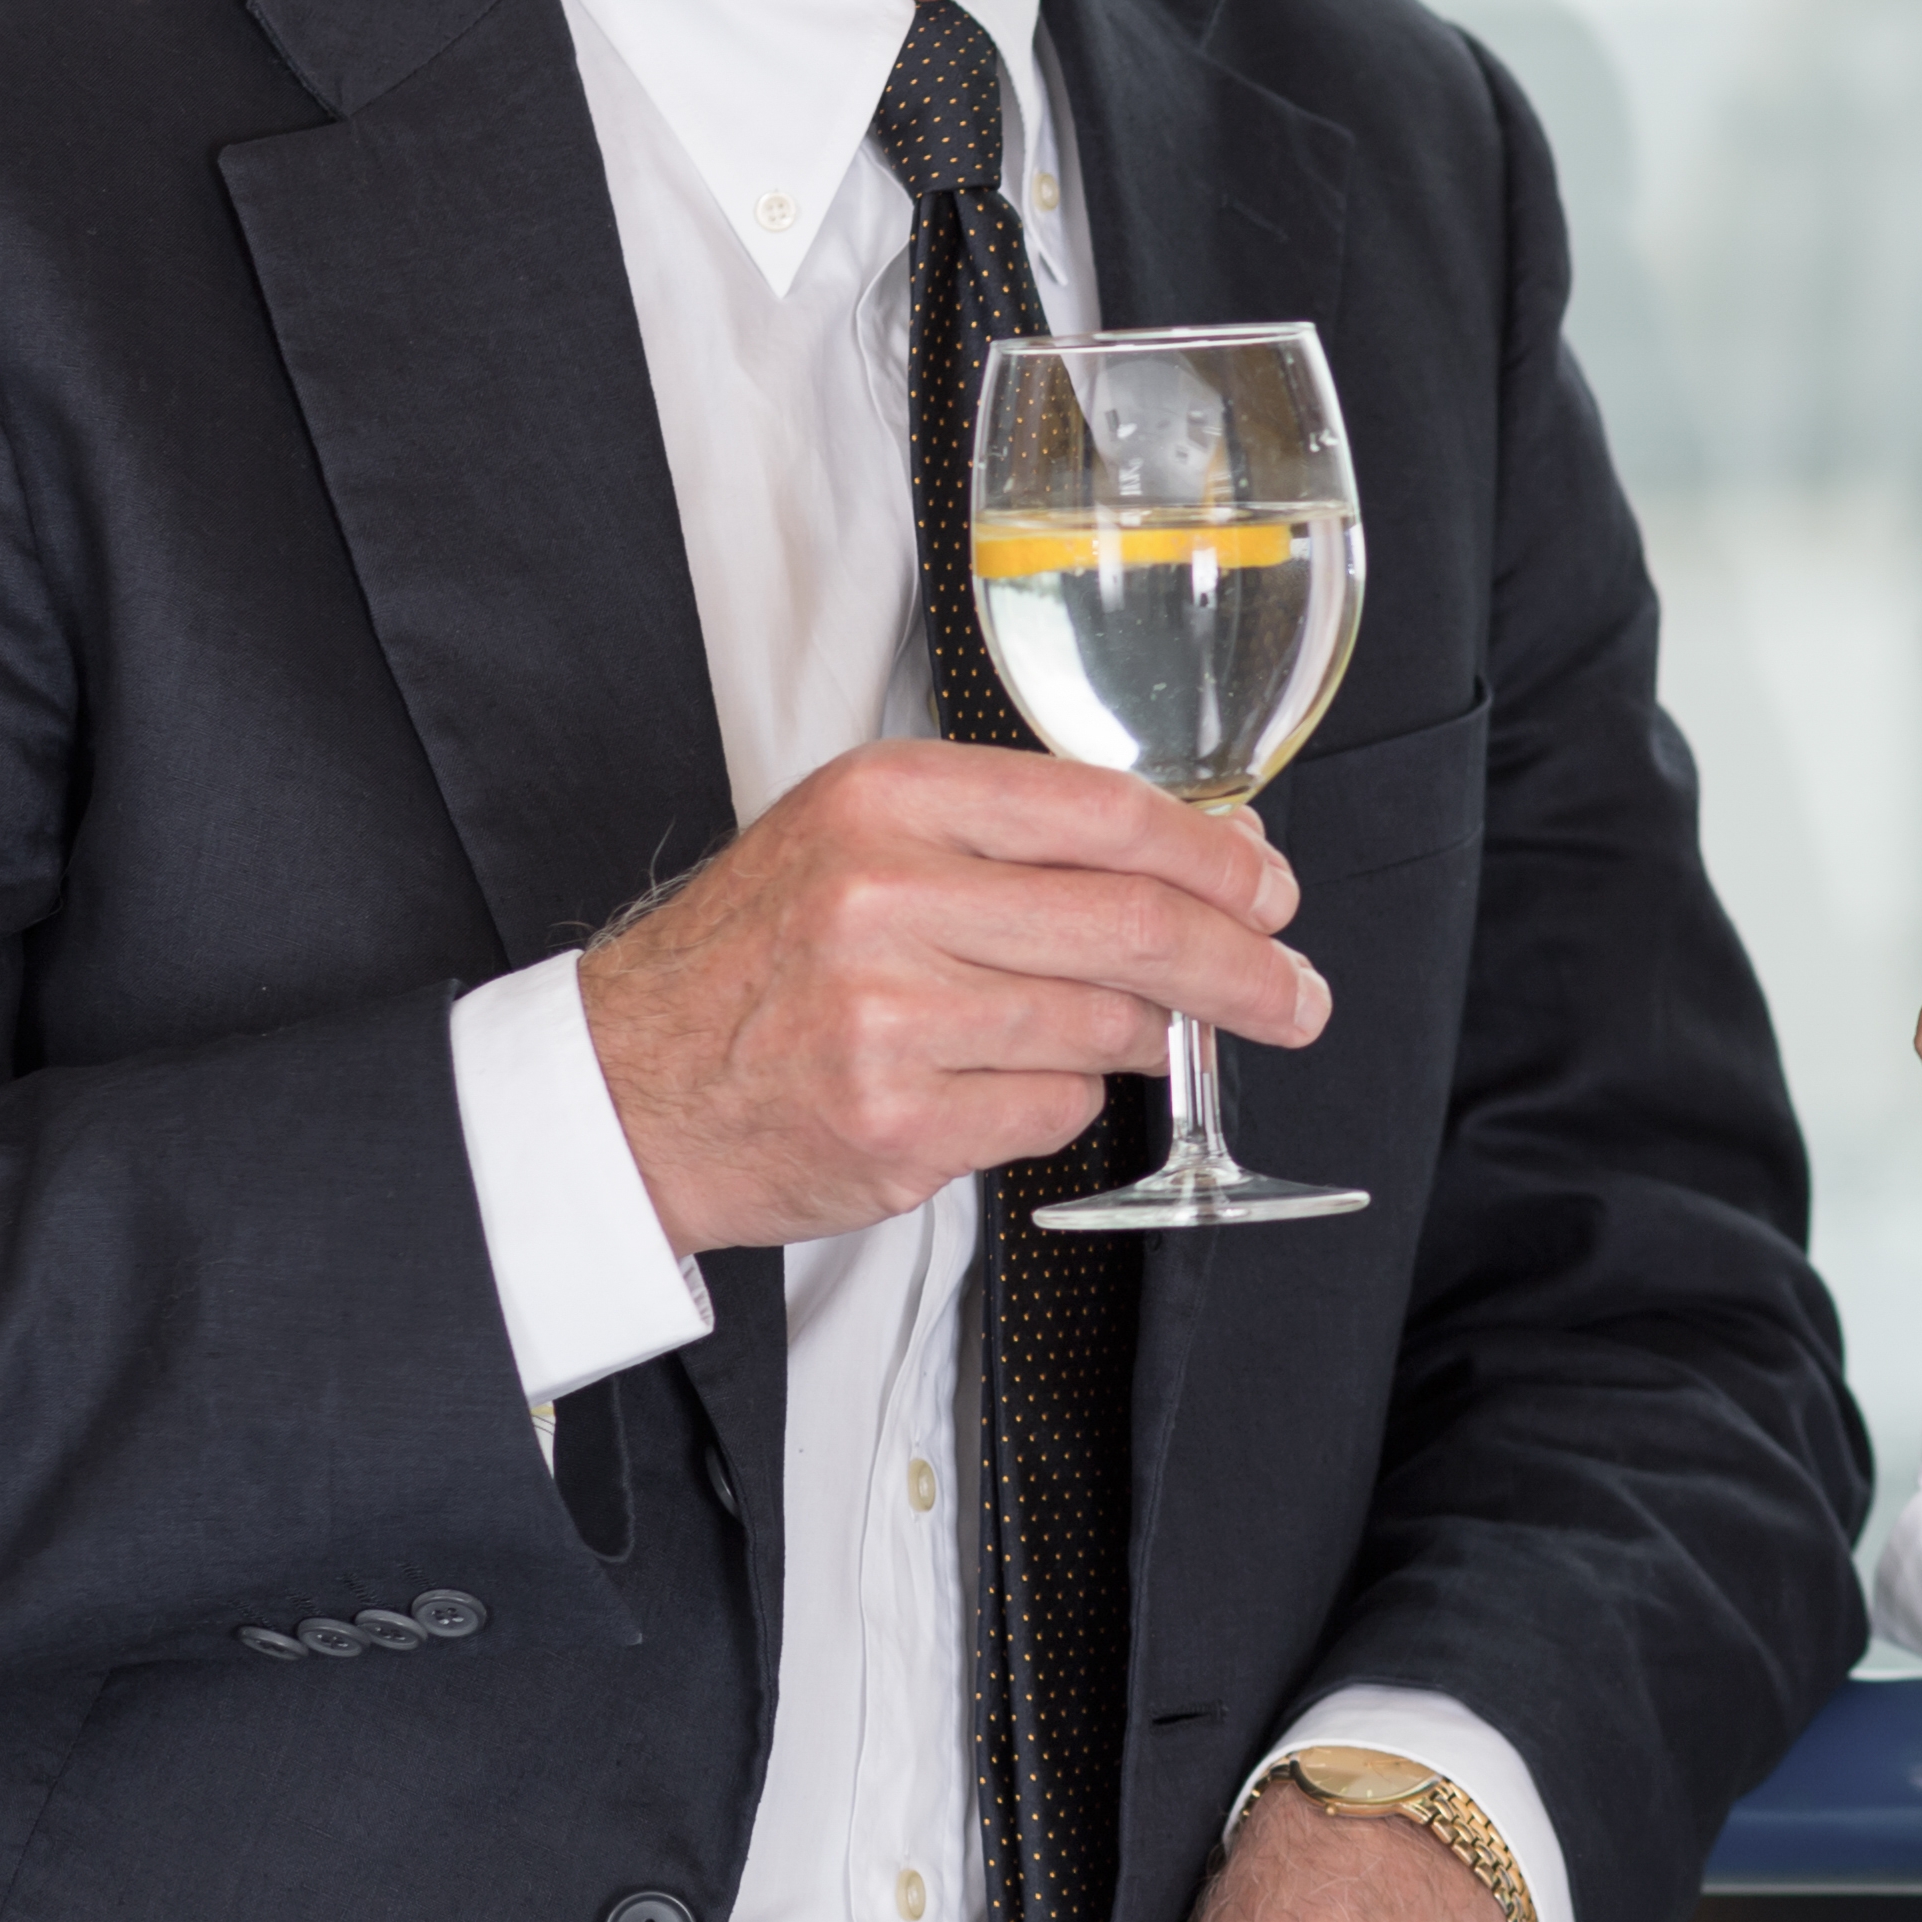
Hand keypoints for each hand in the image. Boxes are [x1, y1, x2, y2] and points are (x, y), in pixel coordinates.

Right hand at [576, 739, 1324, 1253]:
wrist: (626, 1087)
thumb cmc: (760, 958)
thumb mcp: (863, 841)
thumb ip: (1016, 838)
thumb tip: (1204, 858)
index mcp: (887, 798)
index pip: (1105, 812)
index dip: (1216, 858)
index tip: (1273, 891)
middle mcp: (883, 895)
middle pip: (1132, 926)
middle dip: (1243, 968)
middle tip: (1295, 995)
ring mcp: (887, 1017)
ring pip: (1102, 1027)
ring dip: (1140, 1042)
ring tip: (1121, 1039)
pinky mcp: (895, 1122)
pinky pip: (1051, 1114)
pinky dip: (1056, 1105)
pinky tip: (995, 1089)